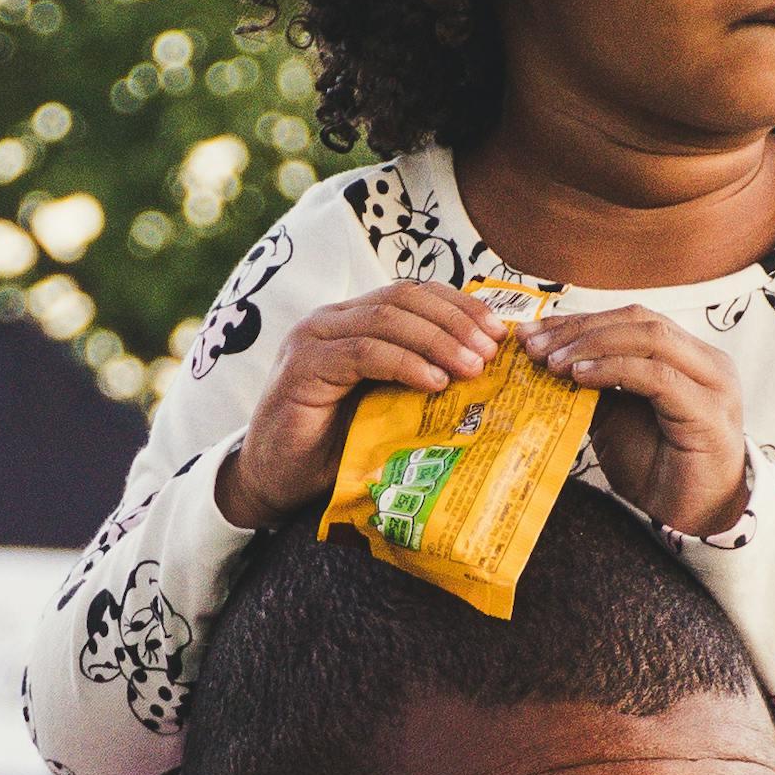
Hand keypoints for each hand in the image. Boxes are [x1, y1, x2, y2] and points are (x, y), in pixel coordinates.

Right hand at [216, 284, 504, 530]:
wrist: (276, 480)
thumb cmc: (335, 447)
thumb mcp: (388, 406)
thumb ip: (420, 381)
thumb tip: (485, 375)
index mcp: (353, 321)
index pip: (413, 294)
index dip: (459, 305)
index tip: (498, 332)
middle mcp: (331, 320)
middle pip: (404, 299)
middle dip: (455, 321)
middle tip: (491, 351)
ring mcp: (314, 339)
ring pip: (386, 320)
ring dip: (437, 341)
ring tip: (473, 368)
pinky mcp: (303, 368)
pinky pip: (363, 354)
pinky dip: (404, 363)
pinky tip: (435, 381)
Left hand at [516, 304, 748, 536]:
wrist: (690, 520)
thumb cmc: (657, 472)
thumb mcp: (615, 418)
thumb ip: (595, 384)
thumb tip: (548, 356)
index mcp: (688, 357)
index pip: (631, 320)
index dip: (580, 321)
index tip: (533, 332)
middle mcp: (706, 362)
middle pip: (639, 320)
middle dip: (581, 329)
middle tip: (535, 344)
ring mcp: (713, 384)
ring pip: (650, 339)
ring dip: (593, 345)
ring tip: (553, 362)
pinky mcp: (710, 412)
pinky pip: (657, 377)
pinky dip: (614, 371)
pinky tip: (581, 377)